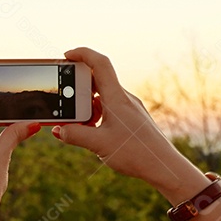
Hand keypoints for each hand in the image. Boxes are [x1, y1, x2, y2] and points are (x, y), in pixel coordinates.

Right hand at [54, 47, 206, 201]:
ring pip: (101, 97)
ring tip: (75, 122)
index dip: (82, 54)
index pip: (100, 64)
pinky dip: (95, 114)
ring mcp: (128, 108)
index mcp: (116, 98)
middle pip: (97, 81)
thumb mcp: (98, 145)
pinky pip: (108, 109)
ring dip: (85, 105)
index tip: (66, 56)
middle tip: (63, 99)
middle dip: (77, 88)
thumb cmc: (136, 153)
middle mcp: (124, 99)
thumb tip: (57, 130)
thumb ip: (74, 135)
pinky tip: (89, 130)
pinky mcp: (130, 119)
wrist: (164, 167)